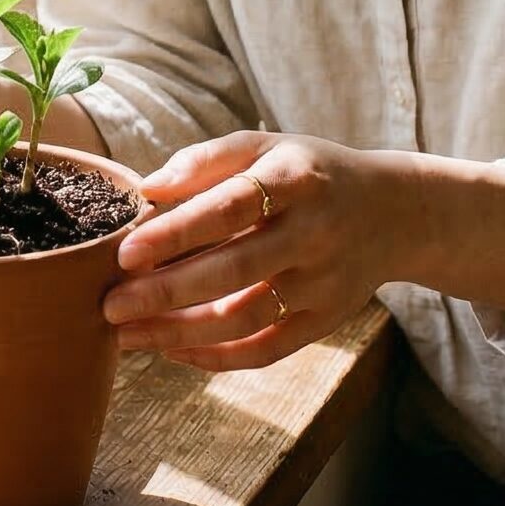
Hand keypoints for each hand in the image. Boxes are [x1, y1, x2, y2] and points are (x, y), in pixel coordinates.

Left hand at [101, 131, 410, 370]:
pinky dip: (216, 357)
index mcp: (295, 179)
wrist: (394, 211)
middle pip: (234, 271)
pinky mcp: (326, 321)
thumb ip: (206, 162)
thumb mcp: (265, 147)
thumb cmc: (306, 172)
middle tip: (110, 306)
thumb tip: (146, 189)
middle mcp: (314, 233)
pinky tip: (171, 349)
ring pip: (245, 319)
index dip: (176, 233)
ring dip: (179, 333)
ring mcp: (323, 283)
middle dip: (165, 294)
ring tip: (126, 336)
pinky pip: (266, 350)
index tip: (125, 253)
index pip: (228, 208)